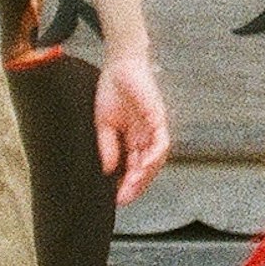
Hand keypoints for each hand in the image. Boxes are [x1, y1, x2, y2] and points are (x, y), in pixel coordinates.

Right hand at [96, 51, 172, 206]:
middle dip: (136, 185)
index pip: (133, 168)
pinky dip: (155, 155)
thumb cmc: (112, 92)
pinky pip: (161, 141)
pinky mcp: (158, 118)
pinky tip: (144, 166)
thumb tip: (109, 171)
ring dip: (146, 174)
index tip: (118, 199)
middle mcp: (146, 137)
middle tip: (124, 198)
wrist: (118, 66)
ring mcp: (154, 128)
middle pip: (146, 168)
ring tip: (133, 186)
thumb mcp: (103, 125)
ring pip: (156, 159)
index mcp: (133, 140)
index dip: (128, 184)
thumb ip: (108, 147)